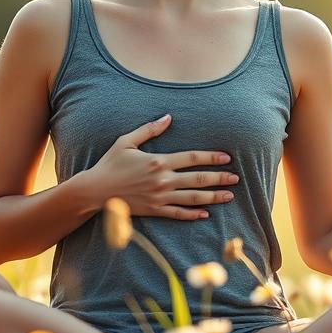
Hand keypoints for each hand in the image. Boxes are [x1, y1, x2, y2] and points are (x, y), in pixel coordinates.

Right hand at [86, 113, 239, 220]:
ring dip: (213, 196)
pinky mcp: (154, 210)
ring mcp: (160, 197)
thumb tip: (168, 118)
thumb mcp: (126, 141)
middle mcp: (162, 180)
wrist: (95, 191)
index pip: (192, 158)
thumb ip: (149, 129)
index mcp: (158, 161)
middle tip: (236, 178)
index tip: (226, 158)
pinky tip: (206, 213)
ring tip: (229, 196)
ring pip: (193, 198)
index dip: (211, 157)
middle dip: (219, 178)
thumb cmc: (109, 164)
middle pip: (198, 179)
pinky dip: (193, 214)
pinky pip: (178, 214)